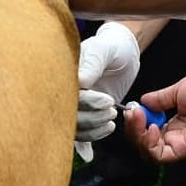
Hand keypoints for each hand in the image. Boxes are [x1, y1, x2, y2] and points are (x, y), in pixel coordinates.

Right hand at [74, 22, 140, 157]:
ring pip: (73, 127)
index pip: (66, 95)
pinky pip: (79, 133)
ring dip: (93, 128)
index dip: (87, 102)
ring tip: (112, 119)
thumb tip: (81, 82)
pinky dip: (90, 137)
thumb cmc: (111, 47)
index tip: (107, 101)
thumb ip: (92, 63)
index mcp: (63, 74)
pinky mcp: (82, 115)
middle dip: (91, 118)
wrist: (122, 53)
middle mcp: (63, 91)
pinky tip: (103, 133)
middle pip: (67, 115)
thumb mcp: (104, 49)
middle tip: (112, 111)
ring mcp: (72, 105)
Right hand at [124, 73, 185, 164]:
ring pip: (148, 151)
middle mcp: (173, 134)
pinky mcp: (184, 150)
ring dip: (138, 136)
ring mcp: (178, 143)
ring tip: (139, 118)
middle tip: (133, 113)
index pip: (146, 127)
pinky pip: (160, 156)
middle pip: (144, 141)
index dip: (136, 120)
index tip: (133, 107)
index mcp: (172, 120)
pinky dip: (150, 144)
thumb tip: (142, 101)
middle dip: (133, 128)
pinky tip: (151, 128)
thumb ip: (160, 98)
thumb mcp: (179, 89)